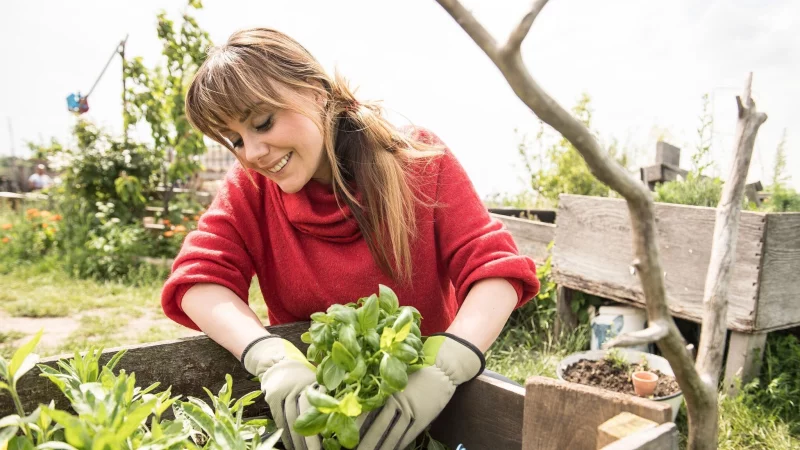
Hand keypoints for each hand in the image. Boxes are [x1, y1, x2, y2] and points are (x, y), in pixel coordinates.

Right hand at [242, 335, 321, 449]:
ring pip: (290, 421)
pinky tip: (290, 444)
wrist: (277, 359)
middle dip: (309, 440)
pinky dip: (285, 434)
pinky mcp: (272, 397)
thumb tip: (342, 410)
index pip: (317, 409)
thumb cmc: (302, 372)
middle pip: (302, 418)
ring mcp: (283, 392)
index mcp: (312, 383)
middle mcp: (297, 387)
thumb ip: (325, 393)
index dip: (321, 428)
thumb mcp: (316, 378)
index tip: (326, 444)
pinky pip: (279, 419)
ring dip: (296, 440)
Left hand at [357, 333, 483, 448]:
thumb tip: (357, 405)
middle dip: (364, 444)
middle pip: (377, 428)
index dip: (354, 427)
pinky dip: (396, 447)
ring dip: (379, 449)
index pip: (366, 411)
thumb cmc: (414, 367)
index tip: (343, 438)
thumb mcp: (393, 374)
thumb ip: (378, 389)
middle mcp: (397, 400)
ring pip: (391, 436)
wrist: (443, 367)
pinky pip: (406, 437)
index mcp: (386, 388)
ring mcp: (411, 411)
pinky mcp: (422, 419)